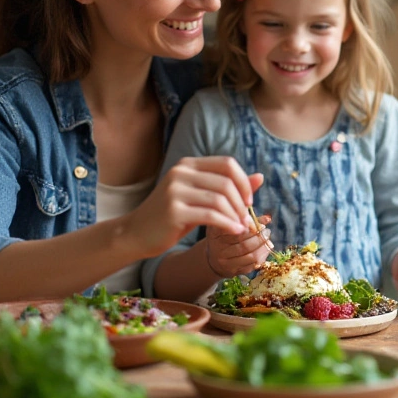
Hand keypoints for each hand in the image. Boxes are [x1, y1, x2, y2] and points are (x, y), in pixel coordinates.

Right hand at [126, 156, 259, 258]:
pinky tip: (234, 231)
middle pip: (226, 182)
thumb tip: (261, 177)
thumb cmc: (173, 216)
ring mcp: (175, 191)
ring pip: (220, 199)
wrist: (137, 234)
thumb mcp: (201, 198)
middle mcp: (181, 173)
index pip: (227, 163)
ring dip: (236, 215)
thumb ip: (228, 187)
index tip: (249, 201)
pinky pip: (210, 215)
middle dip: (242, 202)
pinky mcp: (173, 211)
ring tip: (241, 227)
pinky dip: (227, 224)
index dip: (243, 181)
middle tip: (247, 219)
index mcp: (187, 165)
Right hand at [206, 212, 273, 277]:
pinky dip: (262, 257)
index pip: (237, 232)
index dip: (253, 229)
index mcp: (215, 234)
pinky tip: (265, 250)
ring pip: (251, 256)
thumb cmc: (224, 236)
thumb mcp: (230, 223)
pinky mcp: (233, 271)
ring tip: (268, 241)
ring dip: (263, 248)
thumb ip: (247, 219)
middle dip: (260, 238)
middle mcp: (218, 249)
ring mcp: (225, 262)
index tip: (263, 225)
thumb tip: (267, 219)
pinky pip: (252, 265)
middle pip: (245, 245)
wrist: (213, 258)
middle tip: (267, 232)